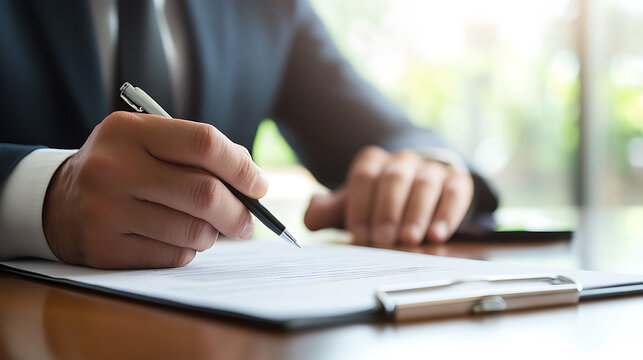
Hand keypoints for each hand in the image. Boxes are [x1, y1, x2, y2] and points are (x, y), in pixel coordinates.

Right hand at [43, 111, 267, 268]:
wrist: (58, 201)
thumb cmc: (122, 168)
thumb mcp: (149, 143)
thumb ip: (199, 152)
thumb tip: (253, 179)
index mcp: (128, 131)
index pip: (203, 143)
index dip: (241, 167)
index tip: (259, 185)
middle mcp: (113, 168)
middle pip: (204, 194)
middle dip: (238, 212)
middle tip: (249, 221)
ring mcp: (105, 210)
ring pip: (193, 231)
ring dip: (211, 234)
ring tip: (204, 228)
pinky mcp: (104, 248)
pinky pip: (173, 257)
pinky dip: (187, 251)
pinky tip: (173, 239)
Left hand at [304, 146, 472, 245]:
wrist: (419, 196)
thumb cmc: (378, 206)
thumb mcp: (351, 208)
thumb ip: (328, 211)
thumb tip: (312, 210)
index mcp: (373, 161)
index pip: (364, 176)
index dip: (360, 205)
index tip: (359, 235)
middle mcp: (402, 160)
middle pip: (393, 178)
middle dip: (387, 210)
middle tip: (384, 240)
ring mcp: (431, 169)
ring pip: (424, 183)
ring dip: (416, 213)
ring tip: (409, 240)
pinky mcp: (457, 181)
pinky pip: (455, 192)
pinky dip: (446, 214)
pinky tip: (437, 235)